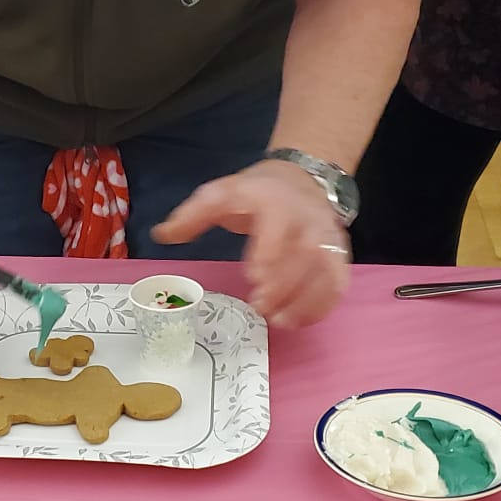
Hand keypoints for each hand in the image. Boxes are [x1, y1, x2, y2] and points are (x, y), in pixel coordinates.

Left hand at [153, 160, 349, 327]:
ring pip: (325, 270)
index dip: (269, 248)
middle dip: (284, 283)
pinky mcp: (338, 256)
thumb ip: (193, 215)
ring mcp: (326, 238)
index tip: (253, 276)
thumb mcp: (222, 194)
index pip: (277, 220)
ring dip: (304, 300)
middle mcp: (306, 218)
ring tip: (277, 321)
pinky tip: (296, 320)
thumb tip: (162, 235)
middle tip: (259, 304)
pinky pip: (337, 283)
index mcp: (274, 199)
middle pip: (305, 251)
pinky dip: (320, 306)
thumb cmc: (256, 195)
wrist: (303, 180)